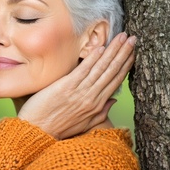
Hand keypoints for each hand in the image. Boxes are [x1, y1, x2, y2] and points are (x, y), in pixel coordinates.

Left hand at [17, 32, 135, 139]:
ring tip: (121, 37)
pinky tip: (101, 48)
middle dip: (123, 53)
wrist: (37, 132)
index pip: (115, 81)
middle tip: (132, 38)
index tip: (133, 52)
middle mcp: (91, 98)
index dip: (126, 65)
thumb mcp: (83, 123)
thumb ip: (99, 112)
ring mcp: (79, 92)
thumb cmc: (57, 128)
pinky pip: (82, 71)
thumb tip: (112, 100)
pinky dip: (92, 59)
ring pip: (100, 68)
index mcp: (96, 105)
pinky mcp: (65, 87)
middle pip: (111, 72)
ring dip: (112, 51)